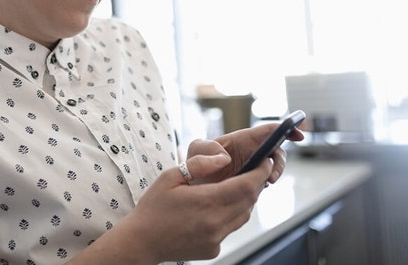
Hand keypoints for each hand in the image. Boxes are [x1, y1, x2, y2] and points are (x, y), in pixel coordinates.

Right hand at [78, 152, 274, 263]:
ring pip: (243, 216)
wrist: (141, 242)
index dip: (260, 172)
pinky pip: (230, 229)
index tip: (266, 161)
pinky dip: (230, 215)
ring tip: (237, 186)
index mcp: (206, 201)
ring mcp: (216, 239)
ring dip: (245, 200)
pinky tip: (216, 208)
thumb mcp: (170, 177)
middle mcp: (216, 223)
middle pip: (249, 201)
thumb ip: (199, 165)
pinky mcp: (214, 249)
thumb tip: (224, 158)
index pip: (247, 185)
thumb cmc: (152, 207)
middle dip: (256, 184)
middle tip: (255, 170)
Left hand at [191, 122, 303, 183]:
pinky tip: (256, 189)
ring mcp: (252, 169)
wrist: (191, 188)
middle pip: (276, 151)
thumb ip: (207, 149)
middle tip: (273, 174)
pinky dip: (264, 185)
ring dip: (274, 173)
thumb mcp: (197, 150)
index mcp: (241, 140)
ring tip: (266, 182)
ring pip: (272, 168)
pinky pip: (264, 183)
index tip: (298, 133)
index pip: (267, 131)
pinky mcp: (251, 184)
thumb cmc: (194, 164)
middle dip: (280, 161)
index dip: (285, 129)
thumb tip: (224, 159)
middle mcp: (250, 153)